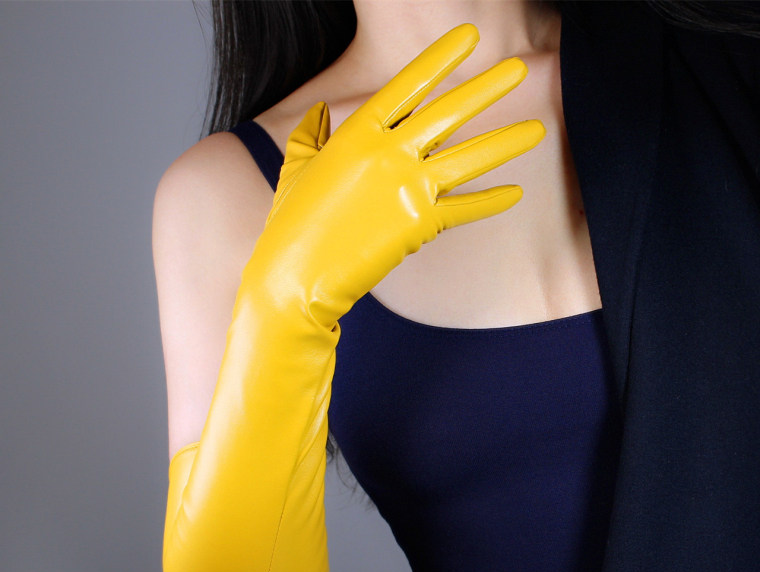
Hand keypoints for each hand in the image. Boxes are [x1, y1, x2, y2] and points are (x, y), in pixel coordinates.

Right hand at [246, 22, 546, 327]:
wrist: (295, 274)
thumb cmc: (290, 222)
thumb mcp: (295, 167)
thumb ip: (311, 133)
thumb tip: (319, 110)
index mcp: (356, 134)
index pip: (407, 87)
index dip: (440, 60)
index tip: (468, 39)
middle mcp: (388, 155)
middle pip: (448, 114)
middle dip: (487, 88)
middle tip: (519, 68)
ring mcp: (407, 189)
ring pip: (468, 159)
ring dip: (505, 142)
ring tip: (539, 129)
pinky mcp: (419, 225)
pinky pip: (464, 209)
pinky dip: (490, 202)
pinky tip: (516, 192)